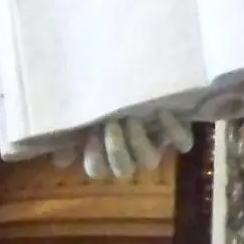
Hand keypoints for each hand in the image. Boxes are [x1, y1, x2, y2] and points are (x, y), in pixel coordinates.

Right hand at [61, 107, 197, 181]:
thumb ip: (68, 131)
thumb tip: (60, 160)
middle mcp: (130, 154)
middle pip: (123, 170)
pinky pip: (182, 143)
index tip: (89, 132)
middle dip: (115, 148)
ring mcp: (154, 145)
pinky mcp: (177, 134)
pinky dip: (173, 130)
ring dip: (139, 142)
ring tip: (133, 118)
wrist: (138, 73)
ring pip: (149, 161)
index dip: (93, 155)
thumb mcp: (83, 111)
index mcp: (106, 152)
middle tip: (111, 122)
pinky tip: (161, 112)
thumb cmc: (104, 95)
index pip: (96, 169)